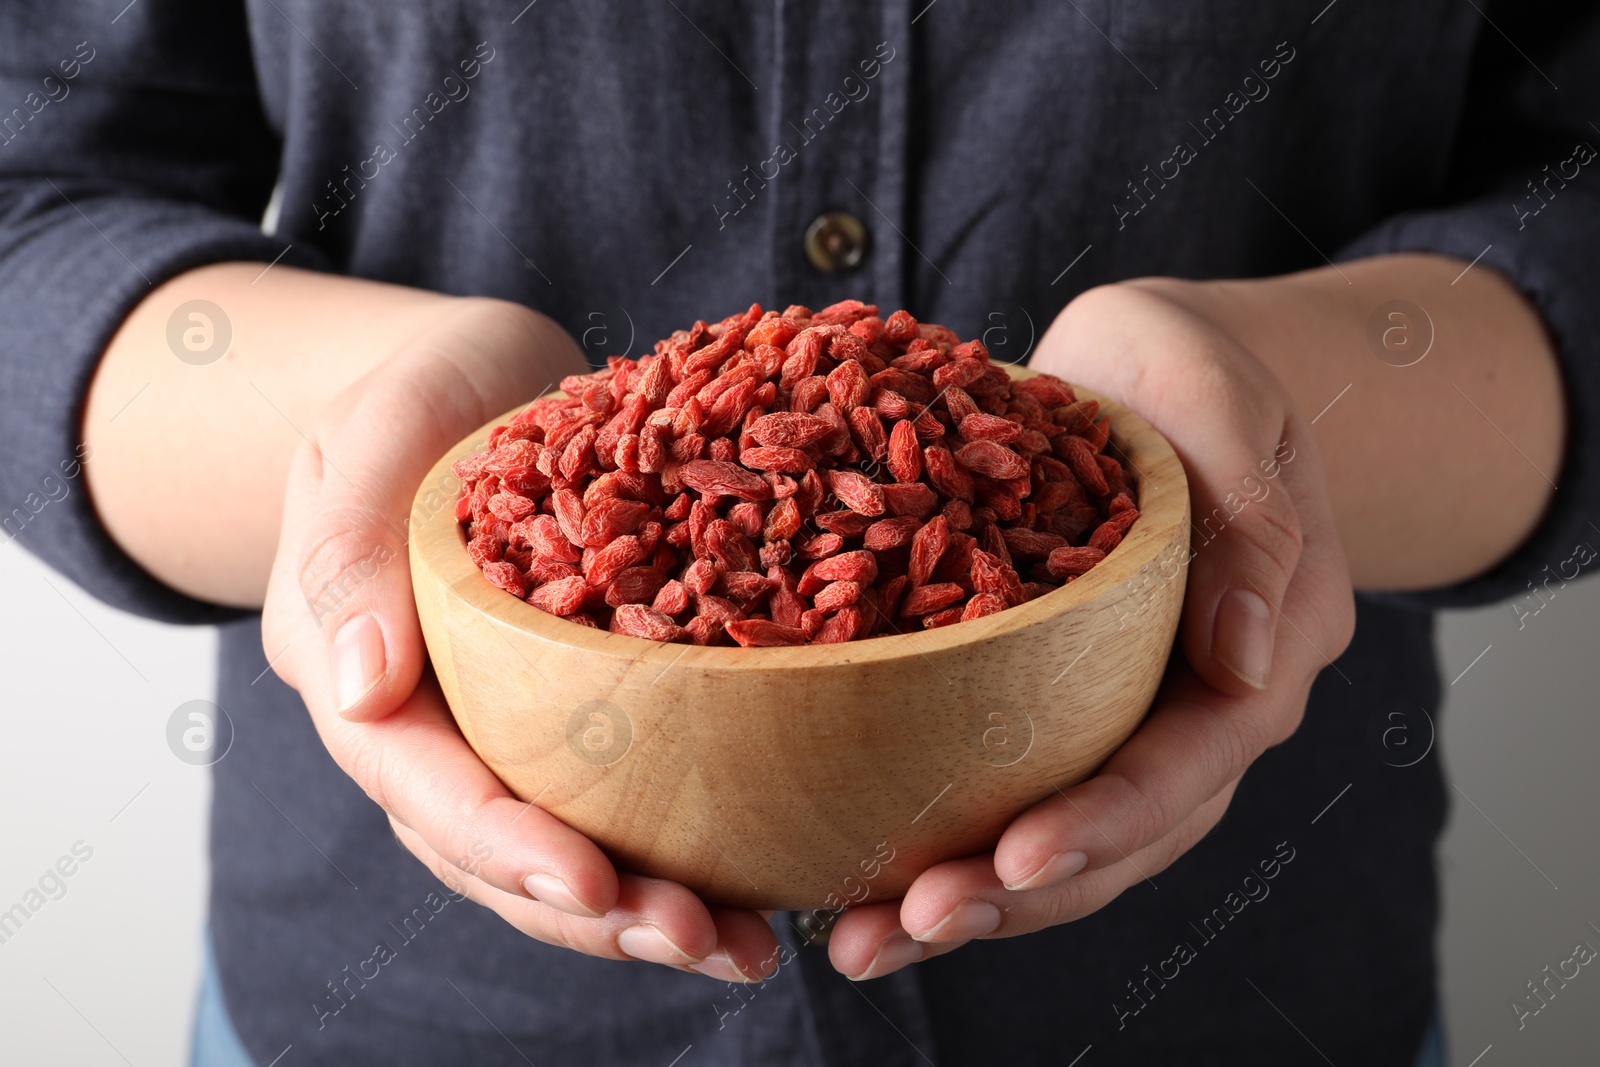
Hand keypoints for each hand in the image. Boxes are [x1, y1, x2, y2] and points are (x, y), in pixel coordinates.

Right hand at [260, 298, 779, 981]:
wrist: (477, 379)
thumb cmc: (416, 386)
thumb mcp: (372, 424)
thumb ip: (348, 543)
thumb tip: (361, 687)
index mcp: (355, 663)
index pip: (417, 778)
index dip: (498, 840)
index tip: (592, 882)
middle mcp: (424, 718)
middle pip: (490, 846)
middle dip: (590, 908)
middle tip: (701, 939)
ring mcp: (496, 722)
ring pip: (556, 840)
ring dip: (643, 907)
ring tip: (747, 946)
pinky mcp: (570, 710)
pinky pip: (615, 794)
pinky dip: (677, 843)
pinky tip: (758, 880)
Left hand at [825, 280, 1355, 979]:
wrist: (1155, 366)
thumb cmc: (1200, 370)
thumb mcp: (1232, 406)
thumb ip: (1254, 524)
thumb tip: (1246, 667)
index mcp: (1262, 648)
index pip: (1194, 762)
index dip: (1109, 819)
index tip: (1013, 856)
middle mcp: (1199, 707)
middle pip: (1122, 835)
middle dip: (1015, 890)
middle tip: (903, 926)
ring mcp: (1129, 712)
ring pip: (1061, 834)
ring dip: (968, 894)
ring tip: (860, 942)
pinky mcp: (1059, 701)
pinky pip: (1010, 785)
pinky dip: (945, 833)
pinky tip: (863, 873)